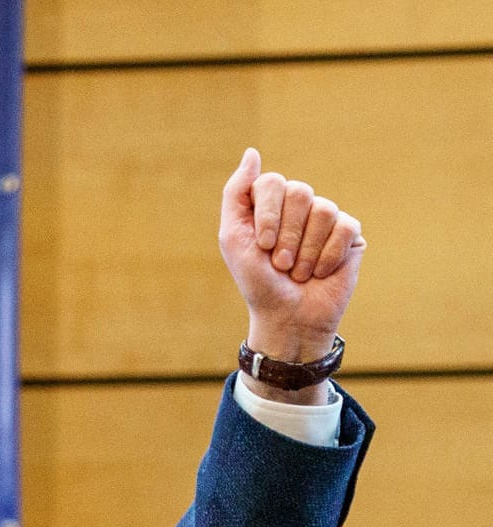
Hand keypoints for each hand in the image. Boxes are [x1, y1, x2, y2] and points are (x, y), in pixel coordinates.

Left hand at [218, 148, 364, 385]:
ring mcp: (326, 218)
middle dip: (287, 235)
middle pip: (300, 192)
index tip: (263, 246)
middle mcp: (299, 206)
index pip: (272, 182)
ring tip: (299, 272)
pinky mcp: (350, 235)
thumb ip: (237, 193)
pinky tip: (320, 272)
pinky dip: (328, 256)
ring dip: (306, 251)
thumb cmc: (257, 280)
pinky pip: (345, 227)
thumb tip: (252, 152)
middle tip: (281, 264)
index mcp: (270, 203)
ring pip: (323, 210)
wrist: (287, 316)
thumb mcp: (233, 237)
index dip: (268, 215)